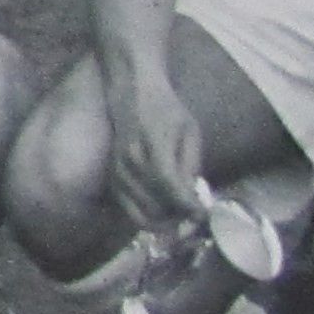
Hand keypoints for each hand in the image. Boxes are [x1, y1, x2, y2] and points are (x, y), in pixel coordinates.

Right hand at [105, 72, 208, 239]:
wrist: (132, 93)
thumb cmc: (167, 109)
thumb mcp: (190, 131)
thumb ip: (190, 164)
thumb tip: (194, 198)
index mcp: (153, 143)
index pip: (168, 183)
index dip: (186, 205)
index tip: (202, 214)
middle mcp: (130, 158)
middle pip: (153, 203)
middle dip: (176, 218)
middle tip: (192, 219)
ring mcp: (118, 168)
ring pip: (138, 210)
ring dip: (161, 220)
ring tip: (178, 218)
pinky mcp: (112, 174)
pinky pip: (126, 206)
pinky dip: (143, 216)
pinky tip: (160, 212)